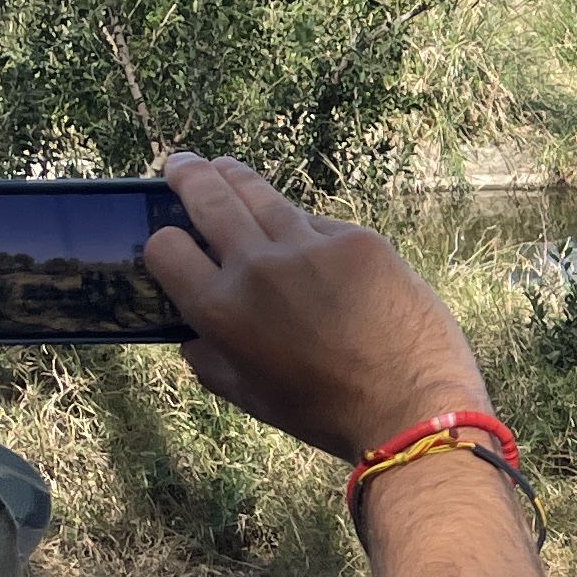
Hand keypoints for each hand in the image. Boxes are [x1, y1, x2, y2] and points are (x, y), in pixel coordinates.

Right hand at [144, 154, 483, 463]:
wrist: (412, 408)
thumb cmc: (326, 413)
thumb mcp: (249, 397)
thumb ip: (210, 359)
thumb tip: (190, 334)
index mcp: (220, 310)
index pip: (165, 246)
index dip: (164, 240)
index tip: (171, 238)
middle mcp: (257, 267)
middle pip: (208, 196)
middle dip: (188, 174)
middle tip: (180, 163)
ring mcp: (310, 246)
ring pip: (260, 193)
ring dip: (236, 177)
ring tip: (224, 167)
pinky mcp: (358, 238)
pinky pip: (318, 223)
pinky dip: (306, 229)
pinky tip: (309, 243)